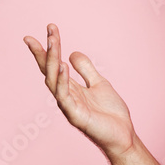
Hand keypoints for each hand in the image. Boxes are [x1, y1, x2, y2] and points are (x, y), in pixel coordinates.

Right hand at [23, 24, 135, 159]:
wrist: (123, 135)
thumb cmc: (110, 113)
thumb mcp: (99, 84)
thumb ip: (86, 70)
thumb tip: (73, 52)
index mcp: (70, 88)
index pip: (54, 66)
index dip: (46, 50)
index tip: (41, 31)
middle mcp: (65, 96)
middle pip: (51, 69)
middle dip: (49, 49)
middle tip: (50, 28)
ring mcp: (68, 106)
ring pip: (55, 80)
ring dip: (53, 60)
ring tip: (54, 40)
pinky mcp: (76, 116)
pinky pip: (65, 96)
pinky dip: (63, 81)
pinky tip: (63, 66)